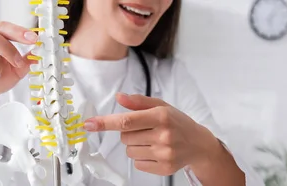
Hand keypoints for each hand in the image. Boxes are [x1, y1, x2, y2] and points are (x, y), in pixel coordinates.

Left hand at [83, 93, 222, 175]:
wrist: (198, 144)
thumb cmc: (177, 123)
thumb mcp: (162, 106)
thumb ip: (139, 102)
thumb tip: (119, 97)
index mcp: (161, 116)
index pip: (127, 120)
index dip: (105, 123)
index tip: (88, 124)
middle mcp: (163, 135)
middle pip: (125, 137)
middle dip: (129, 133)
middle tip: (146, 130)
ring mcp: (164, 153)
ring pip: (129, 151)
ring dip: (135, 146)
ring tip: (152, 141)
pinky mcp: (164, 167)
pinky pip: (138, 164)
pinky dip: (142, 158)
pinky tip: (155, 151)